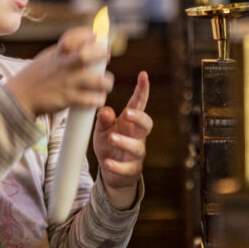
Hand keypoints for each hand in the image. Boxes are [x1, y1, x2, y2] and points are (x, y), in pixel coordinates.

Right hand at [7, 26, 113, 117]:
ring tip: (105, 84)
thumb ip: (64, 51)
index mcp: (57, 53)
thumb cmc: (35, 76)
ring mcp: (67, 83)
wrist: (19, 97)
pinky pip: (91, 100)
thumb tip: (86, 42)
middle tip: (106, 57)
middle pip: (86, 56)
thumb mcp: (48, 57)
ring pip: (96, 81)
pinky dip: (98, 99)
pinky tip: (97, 98)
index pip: (72, 37)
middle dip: (101, 54)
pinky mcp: (68, 99)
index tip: (96, 35)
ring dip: (106, 82)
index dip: (87, 34)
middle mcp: (63, 66)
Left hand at [93, 71, 151, 209]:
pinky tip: (107, 162)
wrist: (111, 171)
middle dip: (139, 118)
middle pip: (147, 124)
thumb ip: (103, 119)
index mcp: (130, 122)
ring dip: (125, 142)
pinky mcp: (131, 170)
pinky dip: (117, 166)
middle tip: (126, 114)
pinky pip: (128, 168)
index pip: (138, 104)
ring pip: (138, 147)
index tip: (143, 75)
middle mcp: (137, 136)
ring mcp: (136, 154)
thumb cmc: (108, 143)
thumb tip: (105, 111)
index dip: (142, 90)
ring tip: (111, 138)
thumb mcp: (101, 128)